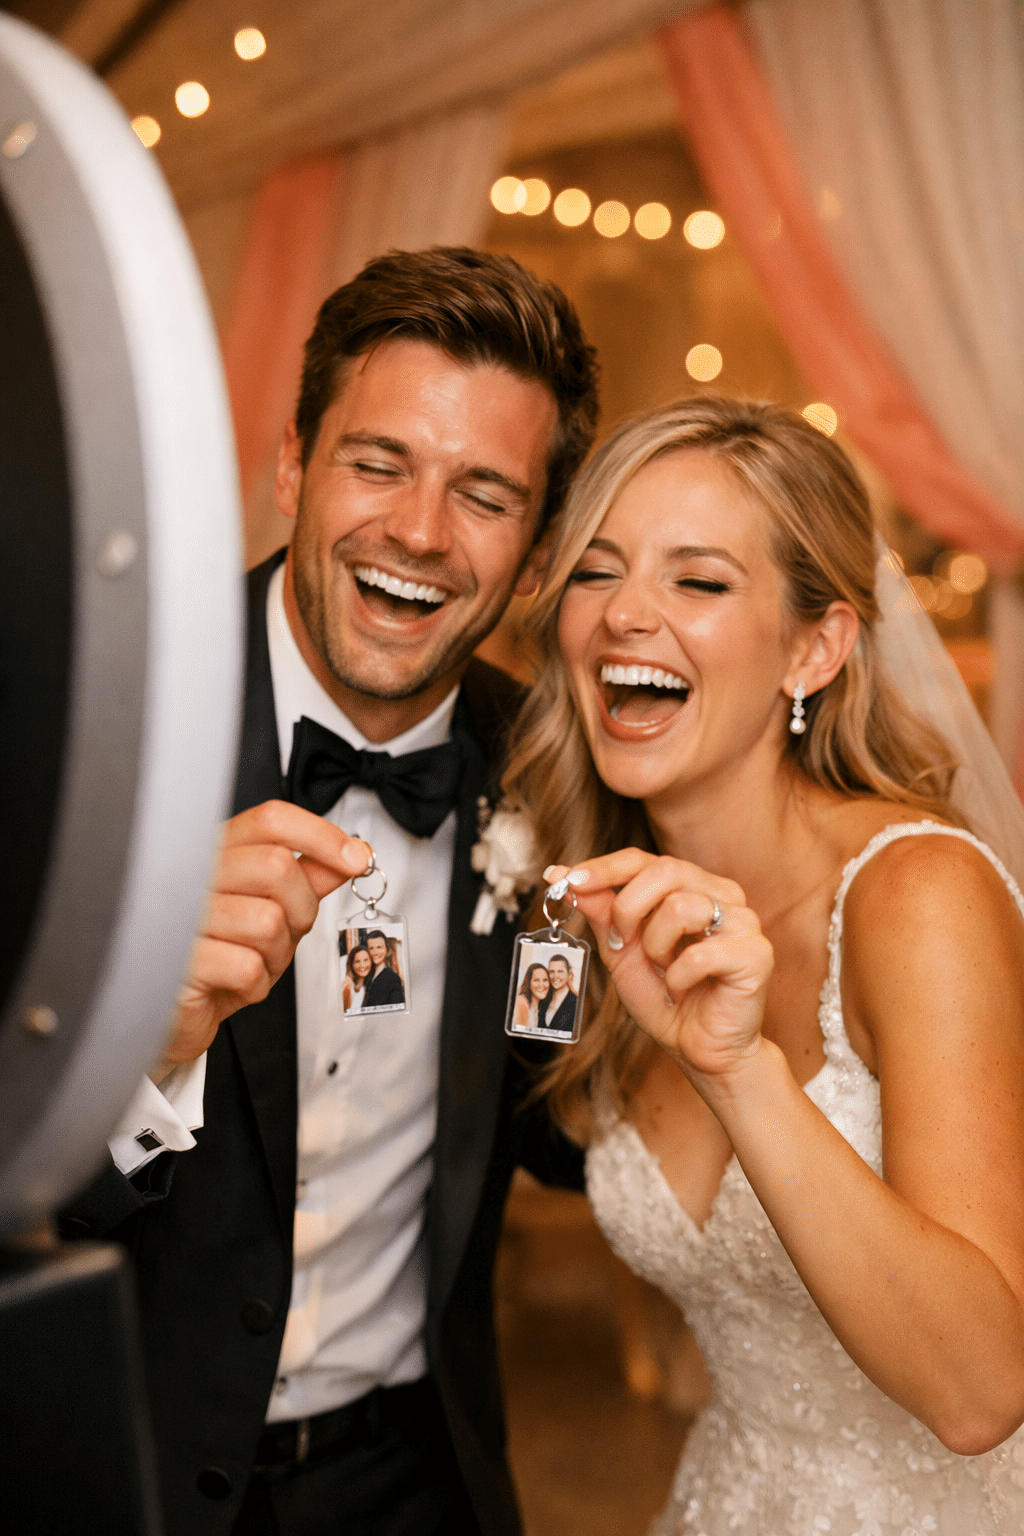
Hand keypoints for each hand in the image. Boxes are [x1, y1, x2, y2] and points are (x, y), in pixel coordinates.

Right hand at [152, 801, 371, 1081]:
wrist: (171, 1011)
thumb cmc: (217, 953)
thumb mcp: (271, 907)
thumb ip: (308, 877)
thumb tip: (354, 852)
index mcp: (215, 851)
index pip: (270, 820)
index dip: (321, 835)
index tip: (355, 858)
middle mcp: (191, 874)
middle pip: (276, 866)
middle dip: (300, 909)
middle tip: (287, 931)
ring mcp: (178, 915)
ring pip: (267, 920)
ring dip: (276, 954)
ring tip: (252, 959)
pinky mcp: (177, 961)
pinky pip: (247, 966)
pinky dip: (255, 983)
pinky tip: (233, 982)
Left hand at [545, 850, 773, 1089]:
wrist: (699, 1048)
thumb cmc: (665, 996)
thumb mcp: (621, 951)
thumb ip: (601, 911)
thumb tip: (562, 874)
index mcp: (691, 886)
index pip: (645, 859)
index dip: (604, 867)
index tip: (567, 880)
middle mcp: (722, 894)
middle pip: (665, 869)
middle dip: (628, 908)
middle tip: (622, 943)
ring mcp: (744, 921)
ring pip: (681, 906)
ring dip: (656, 947)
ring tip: (664, 970)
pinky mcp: (757, 953)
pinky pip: (701, 954)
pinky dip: (678, 977)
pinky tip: (683, 989)